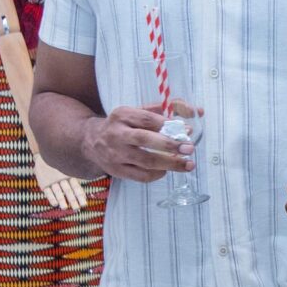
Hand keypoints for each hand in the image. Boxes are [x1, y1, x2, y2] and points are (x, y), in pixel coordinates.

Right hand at [32, 152, 88, 211]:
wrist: (45, 153)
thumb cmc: (60, 164)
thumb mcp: (69, 167)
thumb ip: (77, 176)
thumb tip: (89, 184)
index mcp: (69, 174)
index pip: (76, 187)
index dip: (80, 196)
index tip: (84, 204)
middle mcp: (61, 177)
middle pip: (68, 190)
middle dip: (72, 200)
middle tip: (76, 209)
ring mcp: (52, 180)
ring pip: (58, 191)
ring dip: (61, 200)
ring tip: (65, 208)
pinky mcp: (43, 182)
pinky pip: (48, 191)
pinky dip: (51, 197)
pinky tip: (55, 204)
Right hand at [85, 102, 199, 183]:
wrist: (91, 140)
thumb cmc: (123, 125)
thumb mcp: (135, 112)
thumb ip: (161, 110)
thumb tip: (195, 111)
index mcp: (122, 115)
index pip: (147, 119)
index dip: (168, 125)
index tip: (187, 130)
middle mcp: (117, 134)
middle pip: (144, 139)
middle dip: (170, 145)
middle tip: (189, 149)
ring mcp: (115, 154)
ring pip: (145, 161)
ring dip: (169, 164)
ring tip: (187, 165)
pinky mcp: (116, 170)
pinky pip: (140, 176)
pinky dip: (157, 174)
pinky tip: (166, 171)